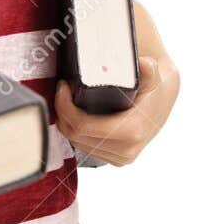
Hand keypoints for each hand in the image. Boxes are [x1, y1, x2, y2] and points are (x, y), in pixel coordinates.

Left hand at [53, 54, 179, 165]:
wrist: (162, 102)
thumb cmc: (153, 87)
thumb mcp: (152, 76)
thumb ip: (149, 70)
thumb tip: (145, 64)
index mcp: (131, 132)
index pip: (82, 126)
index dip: (65, 107)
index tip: (63, 87)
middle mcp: (126, 150)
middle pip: (76, 136)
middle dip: (62, 113)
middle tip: (61, 91)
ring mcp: (121, 157)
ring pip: (78, 144)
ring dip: (66, 123)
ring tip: (65, 100)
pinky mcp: (117, 159)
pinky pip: (86, 148)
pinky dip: (75, 133)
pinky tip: (73, 116)